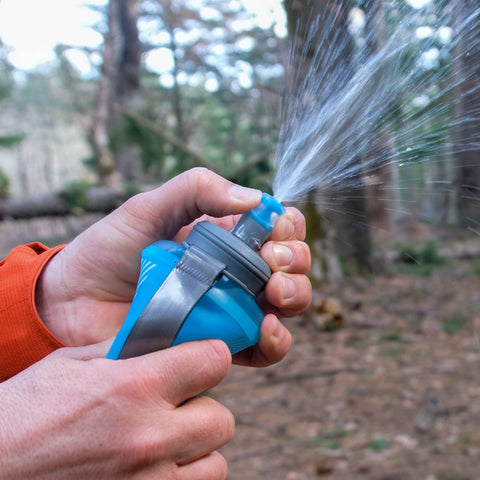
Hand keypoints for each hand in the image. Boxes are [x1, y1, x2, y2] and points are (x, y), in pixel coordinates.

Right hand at [0, 339, 233, 478]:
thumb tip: (165, 340)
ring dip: (195, 450)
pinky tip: (151, 466)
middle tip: (175, 406)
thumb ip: (127, 350)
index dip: (210, 356)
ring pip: (215, 463)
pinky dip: (180, 478)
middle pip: (222, 418)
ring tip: (164, 442)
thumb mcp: (72, 364)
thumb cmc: (24, 414)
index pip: (214, 360)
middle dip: (202, 408)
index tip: (200, 360)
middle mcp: (149, 438)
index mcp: (134, 387)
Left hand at [36, 168, 310, 365]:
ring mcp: (231, 308)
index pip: (277, 227)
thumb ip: (196, 190)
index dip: (287, 227)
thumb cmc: (110, 250)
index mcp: (225, 235)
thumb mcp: (149, 207)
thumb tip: (255, 198)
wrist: (74, 303)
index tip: (273, 229)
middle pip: (291, 265)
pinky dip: (277, 340)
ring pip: (287, 305)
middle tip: (271, 262)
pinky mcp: (220, 344)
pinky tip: (266, 327)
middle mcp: (235, 271)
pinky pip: (264, 348)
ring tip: (272, 291)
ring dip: (295, 295)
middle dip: (294, 260)